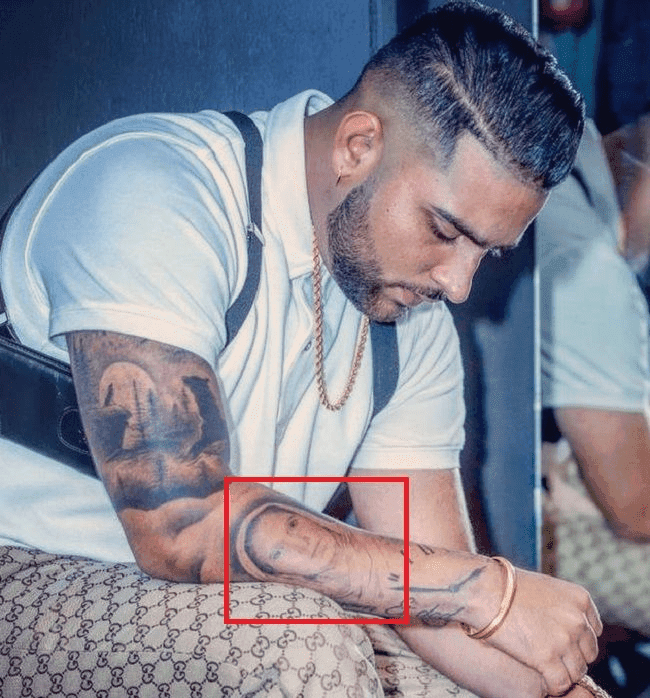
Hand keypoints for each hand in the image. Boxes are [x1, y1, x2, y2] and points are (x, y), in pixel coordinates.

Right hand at [484, 568, 601, 695]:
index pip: (594, 631)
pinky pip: (560, 684)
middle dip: (571, 657)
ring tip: (543, 666)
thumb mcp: (544, 587)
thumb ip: (562, 606)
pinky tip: (541, 677)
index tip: (563, 642)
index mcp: (579, 599)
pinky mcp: (547, 658)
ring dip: (561, 672)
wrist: (485, 589)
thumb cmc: (506, 586)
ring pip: (576, 672)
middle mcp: (577, 620)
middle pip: (587, 654)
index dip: (578, 640)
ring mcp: (563, 639)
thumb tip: (565, 625)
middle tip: (551, 655)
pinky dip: (552, 685)